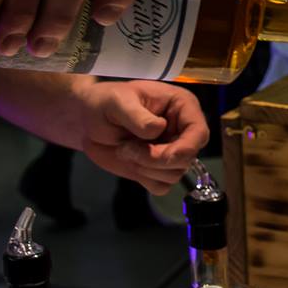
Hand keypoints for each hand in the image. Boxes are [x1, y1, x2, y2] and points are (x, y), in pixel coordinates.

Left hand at [76, 81, 208, 194]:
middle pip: (187, 158)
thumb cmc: (105, 102)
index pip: (199, 133)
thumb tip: (158, 129)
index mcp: (181, 107)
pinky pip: (161, 186)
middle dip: (155, 159)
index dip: (185, 148)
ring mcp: (171, 151)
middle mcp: (181, 131)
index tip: (161, 154)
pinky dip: (144, 179)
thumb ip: (137, 116)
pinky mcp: (158, 169)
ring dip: (146, 169)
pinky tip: (130, 161)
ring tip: (125, 151)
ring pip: (174, 175)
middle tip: (127, 149)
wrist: (89, 121)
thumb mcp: (117, 102)